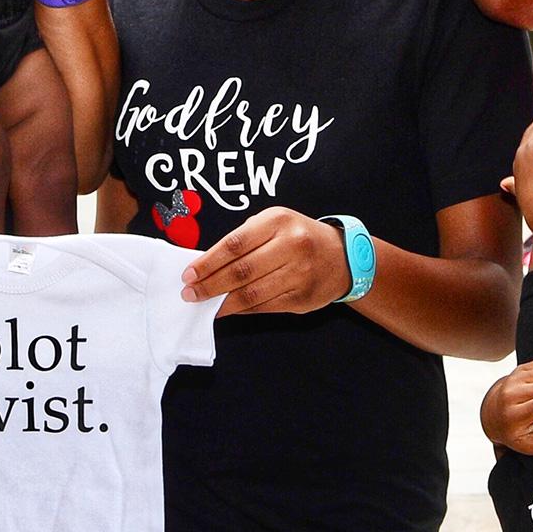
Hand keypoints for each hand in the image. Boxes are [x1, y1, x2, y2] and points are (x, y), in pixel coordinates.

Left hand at [180, 205, 350, 315]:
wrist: (344, 257)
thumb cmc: (299, 237)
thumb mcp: (275, 223)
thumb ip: (244, 240)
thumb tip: (207, 266)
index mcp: (279, 221)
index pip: (235, 244)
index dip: (208, 262)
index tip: (188, 274)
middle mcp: (292, 246)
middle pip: (241, 271)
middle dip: (209, 285)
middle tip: (189, 293)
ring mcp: (300, 274)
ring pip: (251, 293)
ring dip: (222, 302)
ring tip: (204, 304)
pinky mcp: (302, 297)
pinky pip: (264, 307)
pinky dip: (240, 310)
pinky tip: (226, 309)